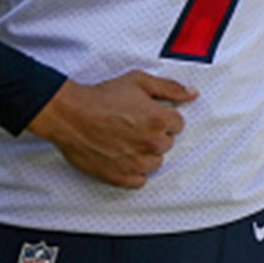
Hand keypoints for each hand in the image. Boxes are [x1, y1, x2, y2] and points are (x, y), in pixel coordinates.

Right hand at [25, 71, 196, 188]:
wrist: (71, 115)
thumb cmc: (102, 97)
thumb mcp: (139, 81)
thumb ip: (170, 88)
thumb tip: (193, 94)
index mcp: (159, 120)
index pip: (178, 125)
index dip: (163, 118)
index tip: (147, 115)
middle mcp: (151, 143)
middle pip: (167, 144)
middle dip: (154, 135)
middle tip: (133, 126)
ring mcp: (136, 162)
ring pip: (155, 163)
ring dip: (146, 154)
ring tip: (126, 141)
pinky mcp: (120, 176)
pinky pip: (140, 181)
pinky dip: (133, 172)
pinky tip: (122, 158)